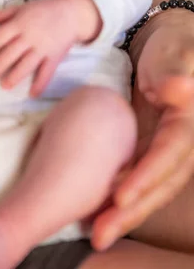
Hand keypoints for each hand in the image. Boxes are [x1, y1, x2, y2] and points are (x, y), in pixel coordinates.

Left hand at [0, 0, 101, 95]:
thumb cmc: (44, 9)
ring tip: (5, 85)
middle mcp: (30, 36)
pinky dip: (40, 84)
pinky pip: (47, 72)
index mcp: (20, 23)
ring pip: (26, 65)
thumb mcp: (23, 7)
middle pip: (11, 53)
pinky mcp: (55, 57)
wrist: (71, 12)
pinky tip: (32, 94)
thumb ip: (5, 14)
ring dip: (15, 76)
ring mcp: (43, 48)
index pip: (1, 36)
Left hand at [91, 14, 193, 250]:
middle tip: (101, 232)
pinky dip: (119, 197)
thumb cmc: (171, 49)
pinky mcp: (148, 150)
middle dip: (131, 211)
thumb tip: (179, 90)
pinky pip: (135, 178)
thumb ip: (177, 73)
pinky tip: (96, 212)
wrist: (164, 47)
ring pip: (147, 189)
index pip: (168, 156)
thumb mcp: (175, 55)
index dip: (146, 178)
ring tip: (95, 233)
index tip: (121, 196)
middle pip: (158, 184)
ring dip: (123, 213)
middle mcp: (179, 145)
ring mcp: (163, 150)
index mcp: (187, 124)